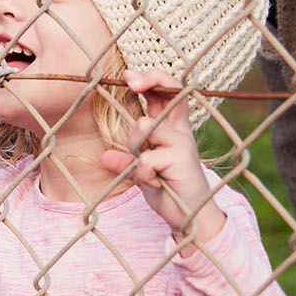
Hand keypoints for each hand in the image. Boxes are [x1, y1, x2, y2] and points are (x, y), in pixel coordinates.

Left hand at [97, 70, 224, 246]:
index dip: (151, 79)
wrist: (191, 218)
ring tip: (148, 170)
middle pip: (171, 91)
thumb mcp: (142, 174)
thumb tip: (105, 157)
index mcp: (173, 129)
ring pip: (144, 127)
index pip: (167, 94)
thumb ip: (128, 161)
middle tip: (129, 81)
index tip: (128, 76)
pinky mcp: (181, 158)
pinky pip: (145, 158)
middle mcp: (181, 132)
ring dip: (135, 149)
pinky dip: (142, 174)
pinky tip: (155, 183)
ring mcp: (183, 143)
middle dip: (150, 79)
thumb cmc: (168, 191)